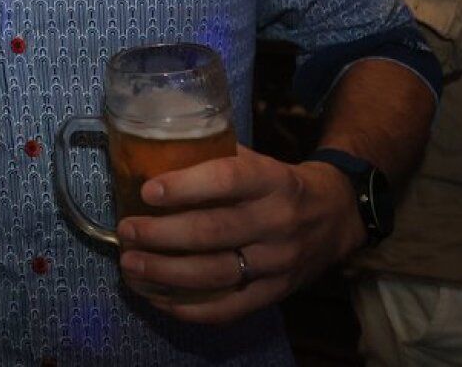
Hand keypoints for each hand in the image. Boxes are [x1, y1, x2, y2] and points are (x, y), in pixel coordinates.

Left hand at [116, 145, 361, 324]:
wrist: (335, 216)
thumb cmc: (278, 182)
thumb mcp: (256, 160)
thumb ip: (213, 157)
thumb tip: (151, 153)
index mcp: (270, 181)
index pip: (227, 180)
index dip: (186, 186)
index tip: (148, 191)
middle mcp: (276, 222)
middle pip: (213, 232)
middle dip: (162, 234)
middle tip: (126, 231)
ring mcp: (277, 263)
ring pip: (216, 273)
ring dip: (166, 273)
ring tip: (131, 266)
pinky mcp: (275, 293)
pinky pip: (229, 308)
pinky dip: (190, 308)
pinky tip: (158, 299)